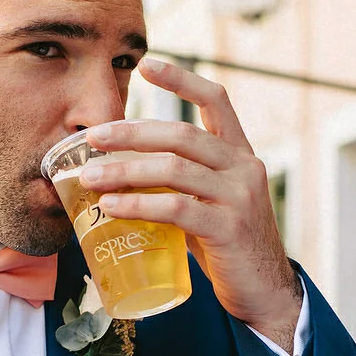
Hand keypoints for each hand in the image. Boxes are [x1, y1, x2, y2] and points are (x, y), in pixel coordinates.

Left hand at [82, 58, 301, 348]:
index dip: (181, 79)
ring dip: (126, 170)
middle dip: (132, 132)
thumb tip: (116, 172)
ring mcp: (239, 197)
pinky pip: (176, 207)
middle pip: (182, 134)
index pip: (216, 100)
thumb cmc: (227, 246)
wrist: (264, 292)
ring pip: (174, 169)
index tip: (145, 63)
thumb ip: (178, 183)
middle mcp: (244, 168)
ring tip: (90, 178)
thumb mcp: (208, 203)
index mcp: (239, 154)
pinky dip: (138, 205)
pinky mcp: (229, 228)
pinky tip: (112, 207)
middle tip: (93, 137)